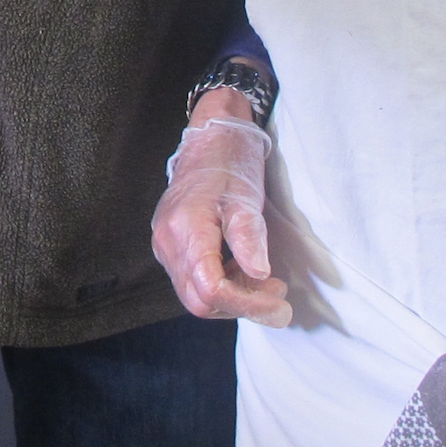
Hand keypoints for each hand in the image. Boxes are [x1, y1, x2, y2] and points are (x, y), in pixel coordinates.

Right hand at [151, 109, 291, 326]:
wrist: (209, 140)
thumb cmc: (229, 163)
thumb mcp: (246, 197)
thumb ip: (249, 238)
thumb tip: (260, 275)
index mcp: (186, 229)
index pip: (211, 289)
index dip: (247, 305)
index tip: (280, 303)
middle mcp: (167, 242)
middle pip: (199, 301)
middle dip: (241, 306)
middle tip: (277, 295)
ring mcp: (165, 246)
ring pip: (195, 296)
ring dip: (233, 297)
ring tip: (263, 280)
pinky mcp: (171, 247)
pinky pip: (194, 281)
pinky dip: (223, 285)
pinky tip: (244, 269)